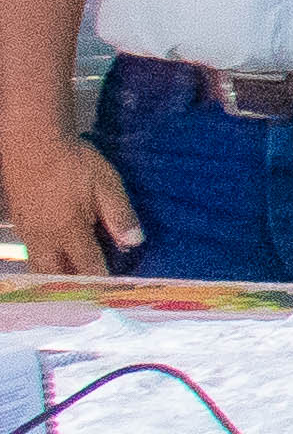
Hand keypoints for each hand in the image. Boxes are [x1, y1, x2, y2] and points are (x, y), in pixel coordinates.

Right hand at [4, 130, 134, 278]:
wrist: (31, 139)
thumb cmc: (72, 161)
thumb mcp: (106, 184)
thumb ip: (120, 216)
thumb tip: (134, 243)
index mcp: (69, 232)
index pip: (87, 266)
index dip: (101, 281)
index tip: (112, 294)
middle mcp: (44, 237)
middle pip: (57, 273)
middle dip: (74, 285)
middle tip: (90, 292)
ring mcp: (27, 229)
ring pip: (39, 264)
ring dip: (56, 274)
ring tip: (72, 280)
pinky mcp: (18, 218)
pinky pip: (31, 249)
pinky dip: (44, 258)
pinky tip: (54, 254)